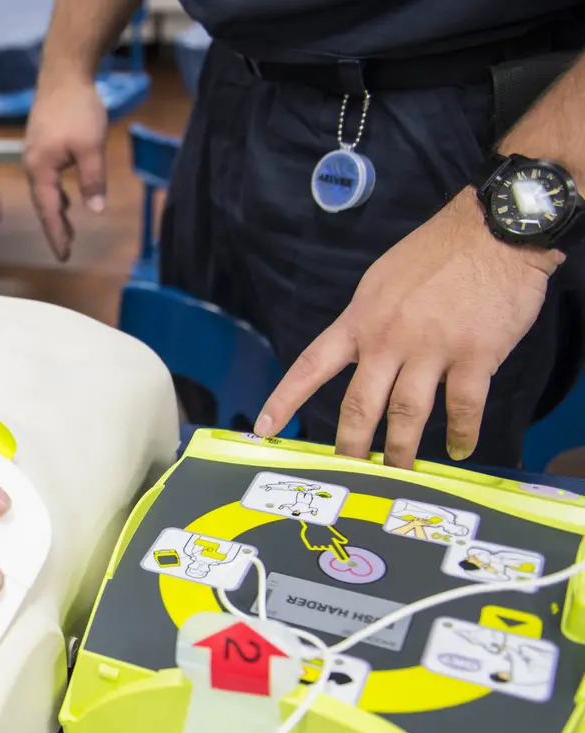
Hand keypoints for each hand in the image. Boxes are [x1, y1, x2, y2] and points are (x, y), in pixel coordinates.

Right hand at [24, 72, 108, 260]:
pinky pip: (46, 179)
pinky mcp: (41, 145)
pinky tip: (66, 199)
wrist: (64, 73)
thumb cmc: (78, 109)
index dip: (57, 234)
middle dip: (55, 228)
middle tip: (66, 250)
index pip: (48, 211)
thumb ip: (92, 181)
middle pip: (43, 204)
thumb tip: (96, 211)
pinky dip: (55, 195)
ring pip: (44, 192)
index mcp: (41, 169)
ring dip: (55, 212)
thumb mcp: (91, 147)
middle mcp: (32, 165)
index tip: (64, 256)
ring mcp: (35, 154)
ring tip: (68, 231)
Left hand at [255, 190, 562, 467]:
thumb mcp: (382, 281)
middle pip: (359, 406)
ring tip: (399, 473)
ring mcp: (431, 349)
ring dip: (402, 450)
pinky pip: (463, 407)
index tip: (265, 427)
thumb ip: (368, 321)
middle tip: (347, 473)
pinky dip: (462, 433)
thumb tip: (360, 353)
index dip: (285, 399)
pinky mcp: (475, 355)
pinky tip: (460, 449)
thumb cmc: (438, 252)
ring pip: (407, 414)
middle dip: (350, 446)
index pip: (311, 366)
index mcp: (360, 320)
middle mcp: (388, 339)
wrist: (496, 229)